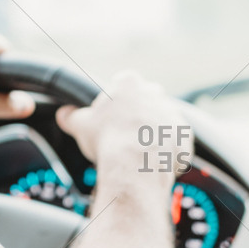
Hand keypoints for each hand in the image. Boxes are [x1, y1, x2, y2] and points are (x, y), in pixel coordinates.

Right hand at [55, 71, 192, 182]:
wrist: (135, 164)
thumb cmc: (106, 139)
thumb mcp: (80, 125)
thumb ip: (71, 116)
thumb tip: (63, 114)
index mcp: (129, 83)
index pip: (124, 83)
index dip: (116, 101)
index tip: (111, 117)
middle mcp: (155, 93)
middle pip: (146, 99)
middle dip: (138, 114)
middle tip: (124, 134)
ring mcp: (172, 113)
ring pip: (162, 121)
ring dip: (153, 133)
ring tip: (138, 153)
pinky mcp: (185, 134)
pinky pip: (176, 142)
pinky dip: (167, 151)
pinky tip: (152, 163)